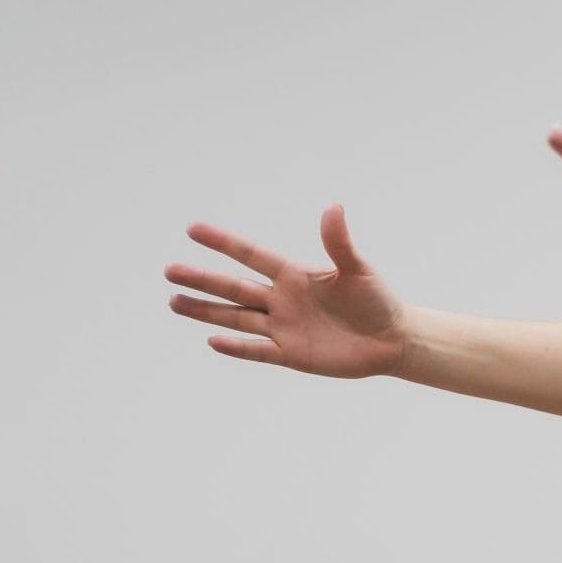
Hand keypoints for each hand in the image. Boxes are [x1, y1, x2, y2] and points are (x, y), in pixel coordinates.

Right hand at [166, 205, 410, 378]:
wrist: (391, 340)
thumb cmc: (377, 300)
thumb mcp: (358, 270)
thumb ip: (339, 244)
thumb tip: (334, 208)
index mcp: (294, 275)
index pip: (251, 256)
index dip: (224, 243)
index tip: (193, 229)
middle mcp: (282, 300)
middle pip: (234, 288)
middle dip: (203, 280)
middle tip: (169, 271)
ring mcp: (284, 328)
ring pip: (237, 318)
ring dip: (207, 311)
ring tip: (174, 302)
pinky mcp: (292, 355)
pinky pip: (259, 351)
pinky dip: (237, 348)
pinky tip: (212, 341)